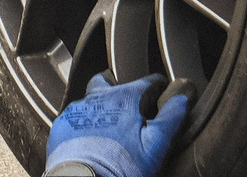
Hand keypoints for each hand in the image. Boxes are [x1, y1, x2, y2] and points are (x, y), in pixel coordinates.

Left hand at [44, 74, 188, 176]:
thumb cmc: (122, 166)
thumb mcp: (156, 145)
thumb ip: (170, 119)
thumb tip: (183, 99)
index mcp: (123, 99)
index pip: (146, 82)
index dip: (158, 85)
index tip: (163, 91)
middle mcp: (97, 97)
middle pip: (109, 81)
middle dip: (120, 87)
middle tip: (130, 105)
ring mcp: (77, 110)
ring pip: (91, 98)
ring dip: (102, 106)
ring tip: (112, 125)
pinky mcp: (63, 125)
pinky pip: (76, 115)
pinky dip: (86, 122)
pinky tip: (93, 136)